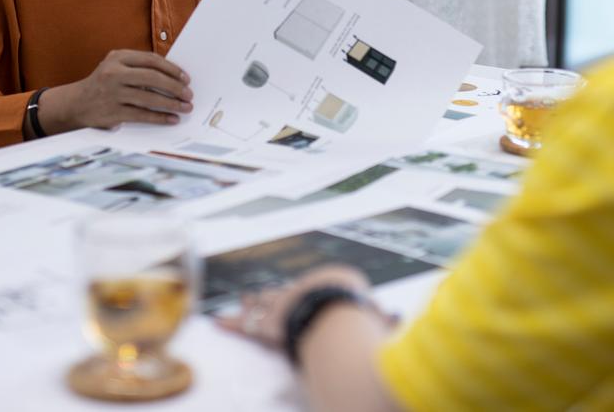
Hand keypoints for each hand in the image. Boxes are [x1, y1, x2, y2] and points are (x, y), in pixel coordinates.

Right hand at [41, 50, 192, 130]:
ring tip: (185, 107)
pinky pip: (142, 115)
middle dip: (175, 86)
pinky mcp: (112, 112)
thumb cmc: (103, 83)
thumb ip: (138, 66)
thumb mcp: (115, 66)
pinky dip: (159, 117)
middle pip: (152, 78)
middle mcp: (114, 73)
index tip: (186, 78)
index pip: (151, 60)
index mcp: (118, 57)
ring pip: (149, 98)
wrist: (76, 103)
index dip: (171, 69)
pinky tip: (171, 119)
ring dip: (171, 104)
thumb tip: (174, 76)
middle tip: (188, 94)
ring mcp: (112, 93)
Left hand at [216, 265, 387, 349]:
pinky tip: (217, 322)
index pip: (308, 293)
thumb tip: (396, 318)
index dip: (298, 296)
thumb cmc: (360, 312)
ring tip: (241, 303)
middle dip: (270, 296)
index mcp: (323, 288)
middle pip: (282, 295)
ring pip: (261, 307)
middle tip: (256, 294)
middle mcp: (300, 294)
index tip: (294, 296)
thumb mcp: (375, 315)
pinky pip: (245, 325)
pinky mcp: (269, 325)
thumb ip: (380, 317)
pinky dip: (230, 324)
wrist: (339, 310)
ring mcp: (283, 307)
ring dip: (250, 307)